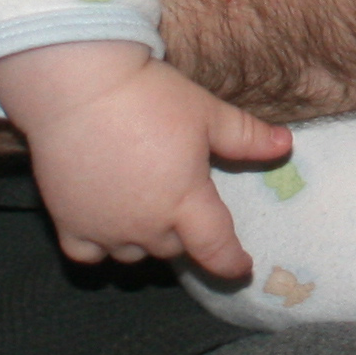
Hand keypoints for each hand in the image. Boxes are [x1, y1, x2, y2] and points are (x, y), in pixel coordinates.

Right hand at [0, 41, 289, 277]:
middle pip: (173, 247)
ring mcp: (104, 228)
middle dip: (184, 234)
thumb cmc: (150, 96)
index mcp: (185, 201)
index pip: (216, 248)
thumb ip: (247, 136)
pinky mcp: (68, 222)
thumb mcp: (208, 113)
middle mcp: (146, 225)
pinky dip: (102, 248)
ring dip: (145, 240)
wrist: (79, 87)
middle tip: (184, 208)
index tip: (241, 268)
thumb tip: (286, 146)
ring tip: (148, 212)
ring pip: (133, 255)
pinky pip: (89, 254)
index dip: (231, 262)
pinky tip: (107, 227)